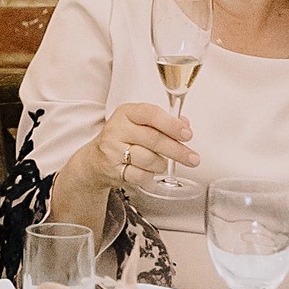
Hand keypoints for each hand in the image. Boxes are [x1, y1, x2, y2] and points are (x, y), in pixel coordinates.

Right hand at [79, 102, 199, 190]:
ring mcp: (113, 149)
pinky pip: (140, 175)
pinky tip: (148, 171)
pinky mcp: (113, 169)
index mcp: (126, 113)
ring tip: (161, 163)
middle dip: (177, 150)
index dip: (172, 124)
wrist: (96, 159)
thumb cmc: (122, 139)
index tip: (187, 134)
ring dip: (161, 164)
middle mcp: (117, 129)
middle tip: (192, 158)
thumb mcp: (139, 123)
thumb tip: (184, 124)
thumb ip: (162, 122)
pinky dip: (149, 176)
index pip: (151, 114)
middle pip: (153, 138)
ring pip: (149, 159)